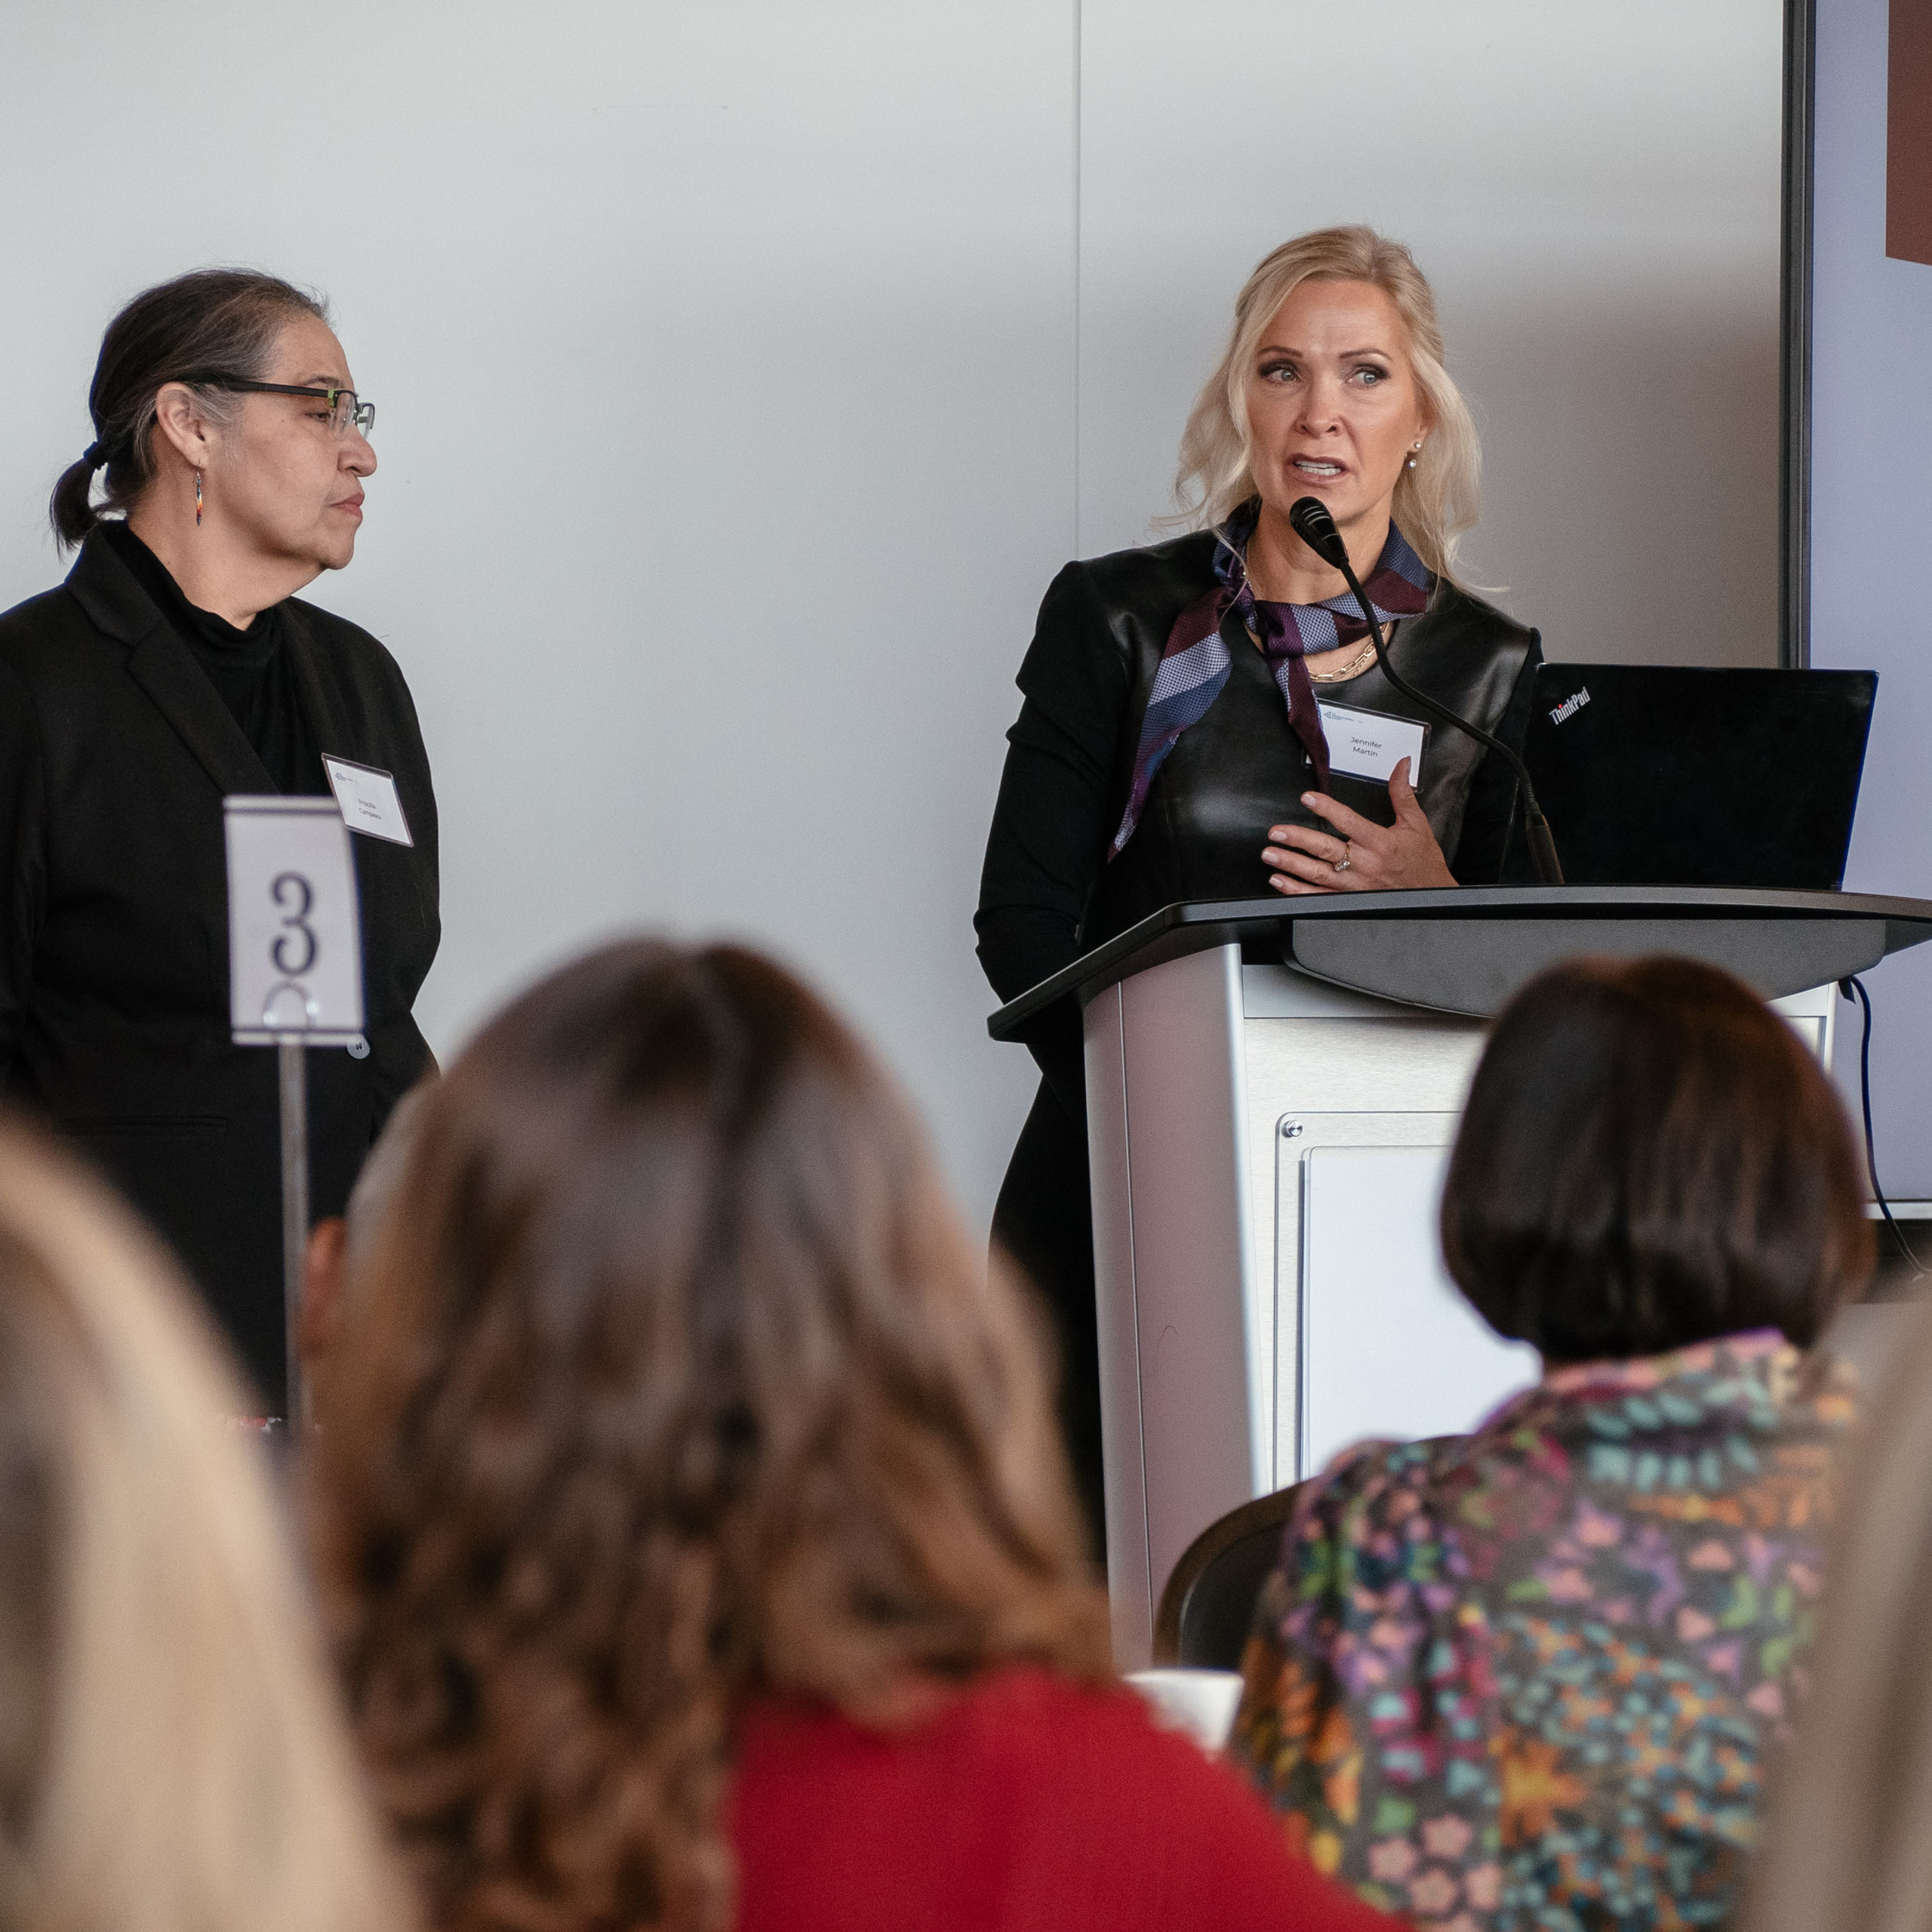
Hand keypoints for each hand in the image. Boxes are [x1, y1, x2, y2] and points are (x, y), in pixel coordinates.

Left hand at [1261, 759, 1456, 894]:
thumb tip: (1401, 765)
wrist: (1432, 897)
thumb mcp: (1416, 824)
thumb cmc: (1423, 862)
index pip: (1349, 822)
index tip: (1308, 798)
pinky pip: (1319, 897)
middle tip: (1276, 832)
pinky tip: (1280, 881)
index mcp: (1381, 843)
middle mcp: (1365, 865)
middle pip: (1327, 850)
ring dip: (1292, 865)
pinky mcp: (1350, 901)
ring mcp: (1355, 885)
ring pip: (1318, 874)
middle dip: (1299, 840)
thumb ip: (1402, 794)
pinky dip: (1297, 891)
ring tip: (1270, 854)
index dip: (1327, 809)